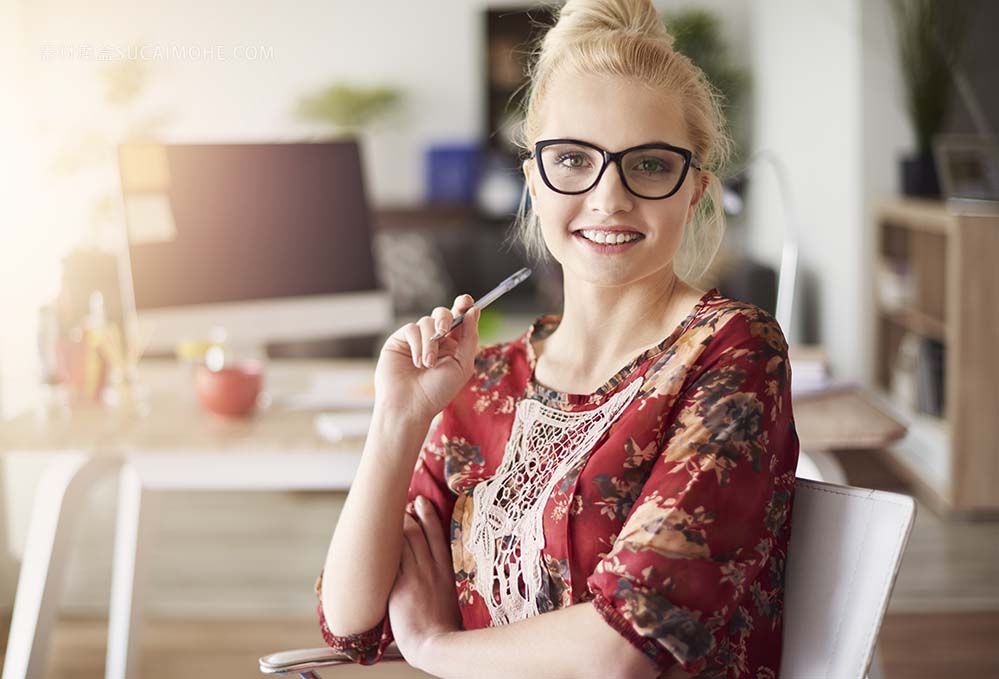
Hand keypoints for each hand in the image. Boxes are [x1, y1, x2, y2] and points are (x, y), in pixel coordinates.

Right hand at [374, 294, 480, 421]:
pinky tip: (416, 362)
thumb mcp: (462, 365)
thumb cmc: (438, 392)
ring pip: (427, 321)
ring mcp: (417, 340)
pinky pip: (412, 329)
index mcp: (454, 345)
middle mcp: (436, 340)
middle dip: (446, 318)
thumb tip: (473, 311)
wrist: (410, 405)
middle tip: (444, 332)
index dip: (464, 307)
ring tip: (427, 364)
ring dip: (430, 343)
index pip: (460, 319)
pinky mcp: (400, 340)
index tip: (468, 301)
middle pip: (443, 314)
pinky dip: (417, 344)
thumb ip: (469, 338)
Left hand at [387, 495, 461, 670]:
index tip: (422, 502)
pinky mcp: (401, 585)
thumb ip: (441, 581)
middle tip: (403, 502)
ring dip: (396, 524)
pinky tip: (376, 536)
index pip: (438, 535)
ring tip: (389, 513)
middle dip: (410, 514)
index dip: (429, 516)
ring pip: (405, 540)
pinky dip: (385, 544)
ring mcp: (416, 575)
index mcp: (447, 571)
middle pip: (419, 532)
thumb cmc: (444, 628)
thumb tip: (432, 572)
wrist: (435, 644)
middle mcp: (432, 569)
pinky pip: (391, 558)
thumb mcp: (450, 598)